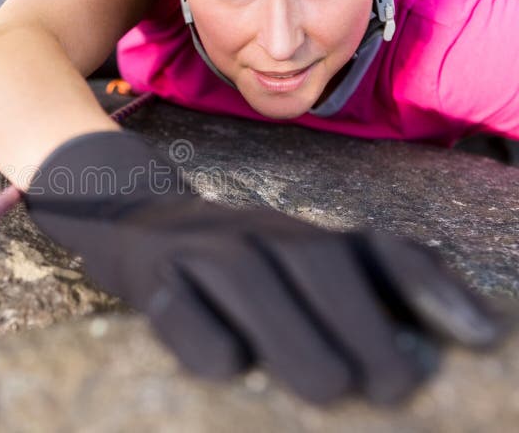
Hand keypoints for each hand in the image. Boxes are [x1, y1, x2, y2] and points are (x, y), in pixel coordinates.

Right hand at [23, 130, 507, 404]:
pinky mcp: (149, 275)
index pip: (372, 248)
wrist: (129, 218)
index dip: (426, 287)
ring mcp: (198, 249)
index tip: (479, 337)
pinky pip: (178, 308)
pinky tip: (228, 368)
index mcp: (298, 234)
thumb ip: (342, 291)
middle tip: (394, 387)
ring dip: (294, 335)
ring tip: (329, 390)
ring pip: (250, 279)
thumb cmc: (224, 262)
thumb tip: (422, 346)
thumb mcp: (285, 263)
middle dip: (363, 322)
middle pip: (315, 262)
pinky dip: (204, 339)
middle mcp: (254, 232)